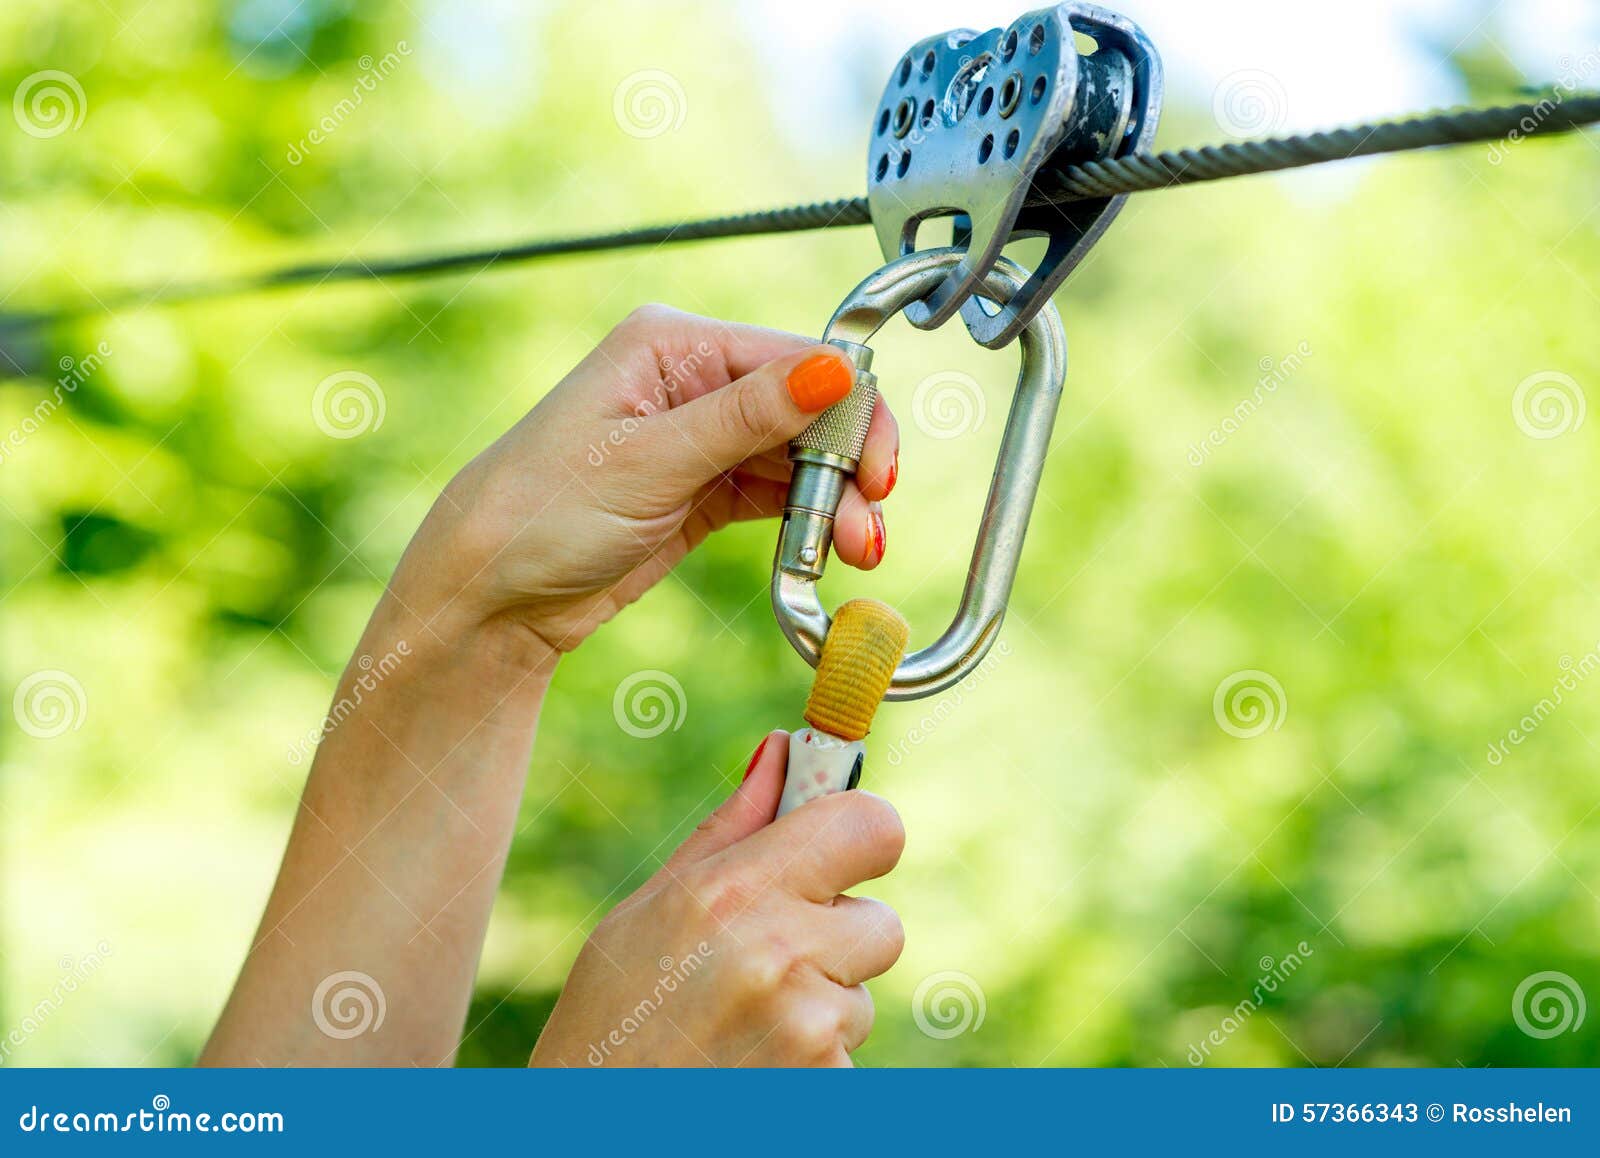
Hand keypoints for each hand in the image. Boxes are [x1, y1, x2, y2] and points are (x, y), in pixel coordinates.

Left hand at [396, 305, 898, 653]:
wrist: (493, 593)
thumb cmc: (540, 511)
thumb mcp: (650, 461)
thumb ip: (747, 416)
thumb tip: (835, 366)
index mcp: (671, 345)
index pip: (793, 358)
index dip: (848, 411)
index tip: (877, 470)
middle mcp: (692, 380)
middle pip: (808, 408)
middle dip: (845, 465)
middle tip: (863, 526)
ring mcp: (701, 435)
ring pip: (800, 457)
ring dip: (833, 500)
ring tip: (849, 549)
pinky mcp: (705, 487)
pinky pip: (778, 493)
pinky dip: (806, 519)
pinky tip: (823, 547)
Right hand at [530, 732, 906, 1066]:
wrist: (586, 1130)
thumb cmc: (609, 1015)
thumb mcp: (652, 909)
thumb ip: (732, 828)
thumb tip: (782, 747)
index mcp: (736, 891)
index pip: (871, 828)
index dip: (865, 834)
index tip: (845, 849)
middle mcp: (781, 954)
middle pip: (882, 923)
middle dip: (837, 940)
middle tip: (765, 965)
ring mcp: (809, 1030)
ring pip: (861, 998)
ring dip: (820, 1009)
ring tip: (739, 1028)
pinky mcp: (827, 1091)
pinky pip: (849, 1059)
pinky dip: (813, 1067)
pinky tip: (749, 1069)